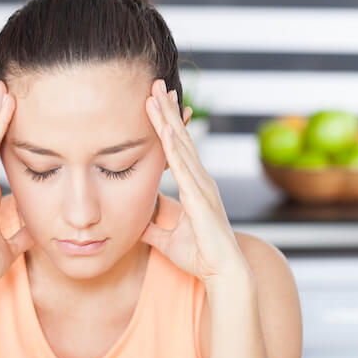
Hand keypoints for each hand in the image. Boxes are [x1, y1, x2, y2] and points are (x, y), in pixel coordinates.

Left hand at [140, 79, 247, 288]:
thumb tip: (135, 221)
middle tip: (156, 84)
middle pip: (180, 138)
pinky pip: (184, 167)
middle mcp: (200, 180)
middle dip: (167, 111)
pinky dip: (173, 147)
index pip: (177, 149)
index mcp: (194, 186)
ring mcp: (202, 186)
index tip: (155, 103)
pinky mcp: (200, 197)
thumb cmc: (200, 256)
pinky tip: (165, 129)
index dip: (166, 125)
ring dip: (168, 120)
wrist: (222, 273)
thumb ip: (152, 226)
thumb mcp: (166, 239)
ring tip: (156, 95)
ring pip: (181, 146)